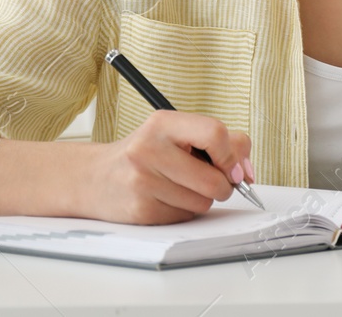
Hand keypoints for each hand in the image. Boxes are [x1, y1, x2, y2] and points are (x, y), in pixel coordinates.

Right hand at [77, 110, 253, 224]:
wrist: (95, 178)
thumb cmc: (145, 154)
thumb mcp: (176, 133)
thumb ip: (220, 142)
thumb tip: (247, 171)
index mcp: (163, 123)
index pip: (215, 134)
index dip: (232, 156)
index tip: (234, 168)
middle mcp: (149, 149)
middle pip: (214, 180)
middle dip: (221, 186)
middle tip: (206, 180)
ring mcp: (143, 181)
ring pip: (202, 203)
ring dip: (200, 200)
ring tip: (177, 187)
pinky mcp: (141, 211)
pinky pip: (184, 218)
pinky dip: (182, 212)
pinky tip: (163, 199)